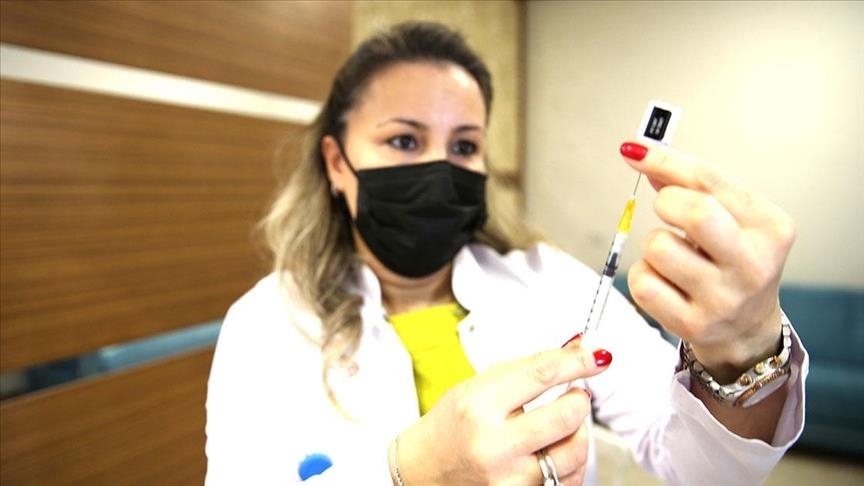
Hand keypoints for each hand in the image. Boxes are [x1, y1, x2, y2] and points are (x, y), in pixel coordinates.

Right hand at [395, 341, 611, 484]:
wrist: (423, 470)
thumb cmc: (451, 425)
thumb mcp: (477, 386)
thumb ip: (527, 368)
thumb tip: (575, 348)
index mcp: (478, 406)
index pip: (541, 375)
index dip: (576, 362)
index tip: (598, 356)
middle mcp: (493, 444)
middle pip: (566, 416)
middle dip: (580, 399)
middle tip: (576, 394)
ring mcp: (508, 478)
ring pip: (574, 452)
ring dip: (578, 432)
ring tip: (562, 423)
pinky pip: (567, 479)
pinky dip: (569, 461)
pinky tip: (553, 451)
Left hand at [621, 142, 795, 381]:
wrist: (746, 330)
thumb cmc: (732, 261)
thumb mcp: (731, 219)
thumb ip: (691, 185)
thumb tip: (639, 153)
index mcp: (770, 228)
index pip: (711, 182)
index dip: (666, 160)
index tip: (635, 151)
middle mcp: (753, 265)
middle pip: (696, 213)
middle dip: (668, 202)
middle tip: (668, 211)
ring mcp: (724, 299)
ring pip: (658, 248)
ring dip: (653, 245)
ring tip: (673, 256)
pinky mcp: (693, 325)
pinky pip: (643, 284)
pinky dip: (643, 275)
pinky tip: (664, 281)